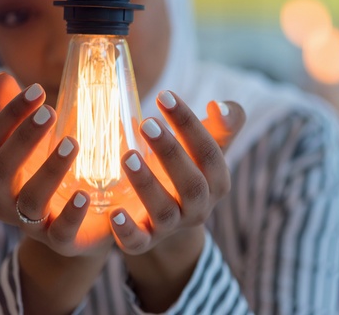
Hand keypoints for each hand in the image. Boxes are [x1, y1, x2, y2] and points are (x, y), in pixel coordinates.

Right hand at [0, 73, 112, 256]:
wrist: (78, 226)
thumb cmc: (53, 176)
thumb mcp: (37, 146)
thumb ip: (19, 116)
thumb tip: (2, 77)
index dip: (11, 114)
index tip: (38, 90)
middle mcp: (5, 199)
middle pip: (3, 168)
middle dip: (25, 138)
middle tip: (51, 110)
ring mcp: (30, 224)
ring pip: (31, 200)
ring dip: (50, 169)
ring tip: (73, 144)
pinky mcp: (59, 242)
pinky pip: (60, 231)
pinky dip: (71, 213)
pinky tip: (85, 194)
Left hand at [108, 90, 244, 254]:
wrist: (169, 216)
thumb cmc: (188, 168)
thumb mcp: (209, 145)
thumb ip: (224, 122)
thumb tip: (217, 106)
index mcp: (217, 182)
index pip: (209, 152)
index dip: (188, 124)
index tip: (165, 95)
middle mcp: (198, 207)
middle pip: (191, 184)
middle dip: (170, 153)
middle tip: (146, 123)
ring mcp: (171, 226)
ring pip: (164, 211)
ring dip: (147, 184)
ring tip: (127, 156)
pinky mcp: (145, 242)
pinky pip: (138, 242)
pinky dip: (126, 230)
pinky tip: (113, 212)